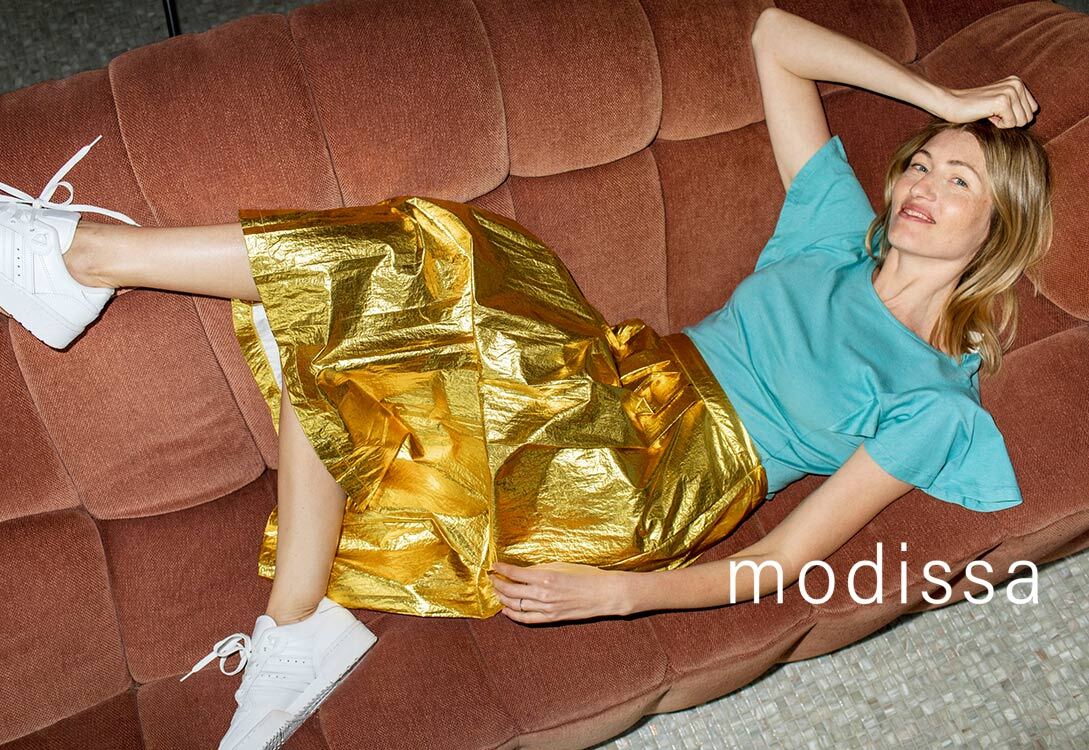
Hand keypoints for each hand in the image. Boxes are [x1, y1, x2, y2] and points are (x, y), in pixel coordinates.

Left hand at [487, 560, 629, 623]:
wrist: (604, 594)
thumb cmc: (586, 576)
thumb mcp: (561, 566)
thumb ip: (541, 569)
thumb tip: (524, 572)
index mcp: (545, 577)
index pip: (514, 574)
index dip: (501, 569)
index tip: (494, 566)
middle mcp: (542, 594)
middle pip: (511, 590)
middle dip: (498, 583)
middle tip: (492, 578)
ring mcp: (546, 608)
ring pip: (516, 604)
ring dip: (502, 597)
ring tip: (497, 591)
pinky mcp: (551, 618)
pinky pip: (526, 619)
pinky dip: (513, 614)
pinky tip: (506, 609)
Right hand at [940, 75, 1038, 127]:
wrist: (951, 104)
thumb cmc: (974, 108)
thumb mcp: (1000, 102)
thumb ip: (1017, 105)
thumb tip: (1031, 118)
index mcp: (1017, 82)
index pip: (1033, 110)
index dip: (1014, 117)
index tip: (998, 111)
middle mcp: (1016, 84)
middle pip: (1028, 117)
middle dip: (1010, 121)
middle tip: (992, 113)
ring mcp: (1010, 91)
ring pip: (1021, 122)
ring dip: (1004, 123)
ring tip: (990, 114)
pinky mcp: (1003, 101)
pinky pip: (1010, 124)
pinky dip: (998, 125)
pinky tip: (987, 115)